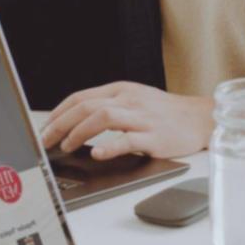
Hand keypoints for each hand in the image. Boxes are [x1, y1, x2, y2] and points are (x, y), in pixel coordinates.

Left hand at [41, 82, 214, 159]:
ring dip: (78, 132)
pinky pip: (128, 140)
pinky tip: (96, 154)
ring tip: (67, 146)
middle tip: (46, 141)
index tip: (45, 129)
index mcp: (121, 90)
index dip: (58, 113)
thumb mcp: (134, 100)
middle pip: (86, 106)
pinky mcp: (154, 136)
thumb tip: (76, 120)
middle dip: (60, 124)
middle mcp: (129, 100)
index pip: (81, 97)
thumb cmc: (165, 113)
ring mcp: (142, 118)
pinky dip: (109, 147)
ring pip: (102, 118)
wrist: (199, 119)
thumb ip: (109, 106)